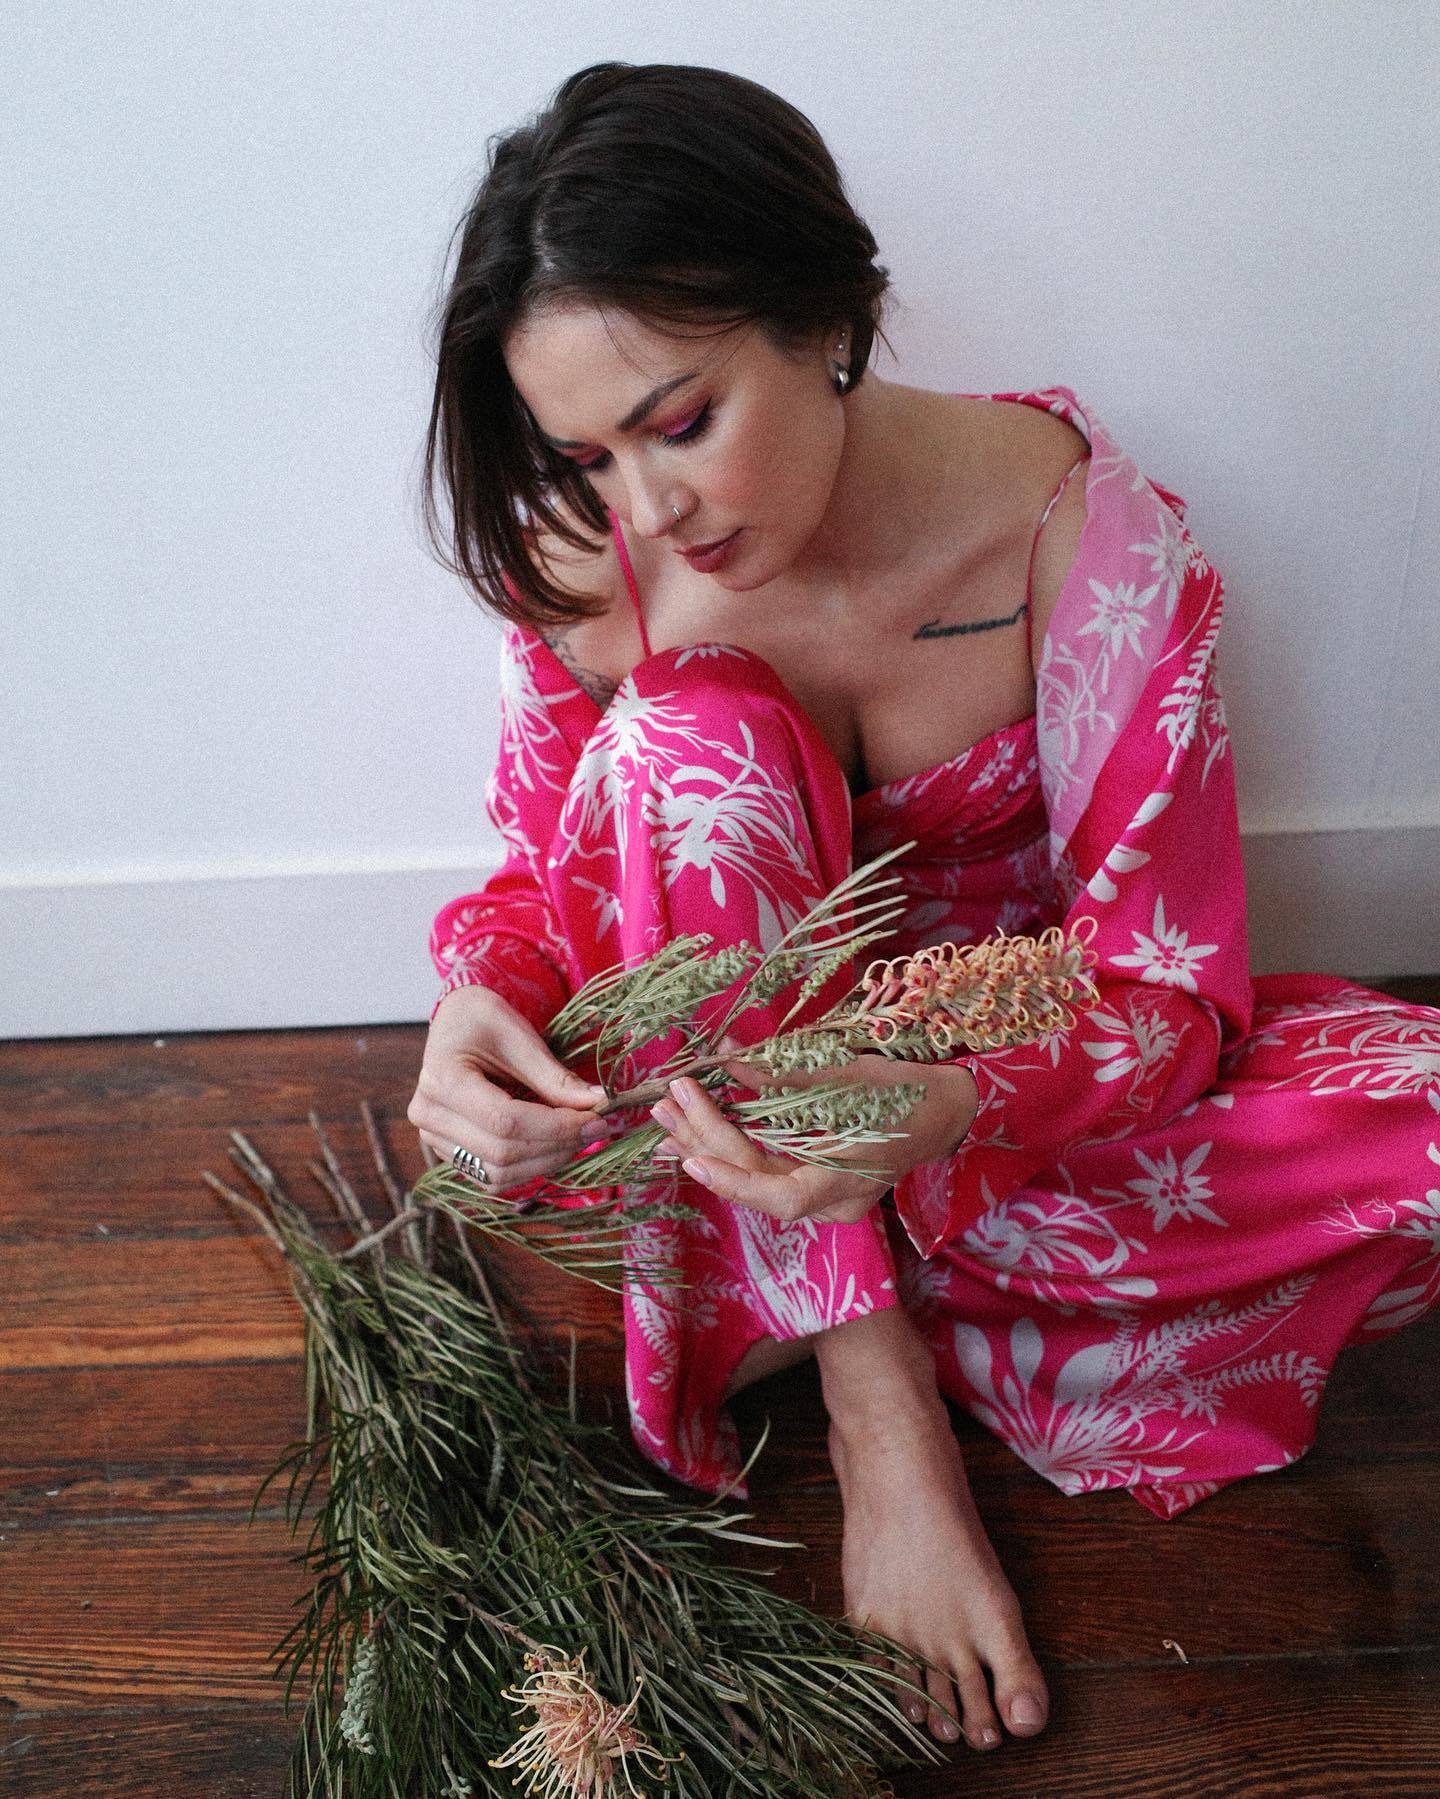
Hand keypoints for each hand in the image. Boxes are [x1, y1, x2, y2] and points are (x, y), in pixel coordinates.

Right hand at [407, 986, 607, 1192]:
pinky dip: (529, 1167)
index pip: (505, 1121)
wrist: (456, 1022)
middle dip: (557, 1145)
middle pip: (502, 1152)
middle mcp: (429, 1116)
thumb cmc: (484, 1020)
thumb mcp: (519, 1037)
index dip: (556, 1127)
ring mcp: (435, 1139)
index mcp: (441, 1080)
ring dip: (547, 1162)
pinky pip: (493, 1177)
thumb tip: (600, 1103)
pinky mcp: (449, 1152)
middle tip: (597, 1128)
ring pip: (498, 1174)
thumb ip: (555, 1076)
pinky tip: (554, 1146)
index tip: (596, 1119)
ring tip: (578, 1137)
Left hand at [649, 1054, 978, 1225]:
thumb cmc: (905, 1091)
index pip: (784, 1196)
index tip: (692, 1159)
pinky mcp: (812, 1182)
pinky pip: (761, 1171)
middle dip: (707, 1141)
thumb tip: (729, 1058)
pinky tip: (688, 1134)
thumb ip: (787, 1075)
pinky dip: (726, 1150)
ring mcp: (821, 1197)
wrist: (943, 1111)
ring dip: (706, 1144)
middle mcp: (832, 1201)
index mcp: (850, 1179)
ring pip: (754, 1176)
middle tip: (668, 1101)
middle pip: (759, 1178)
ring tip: (666, 1114)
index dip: (736, 1182)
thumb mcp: (849, 1076)